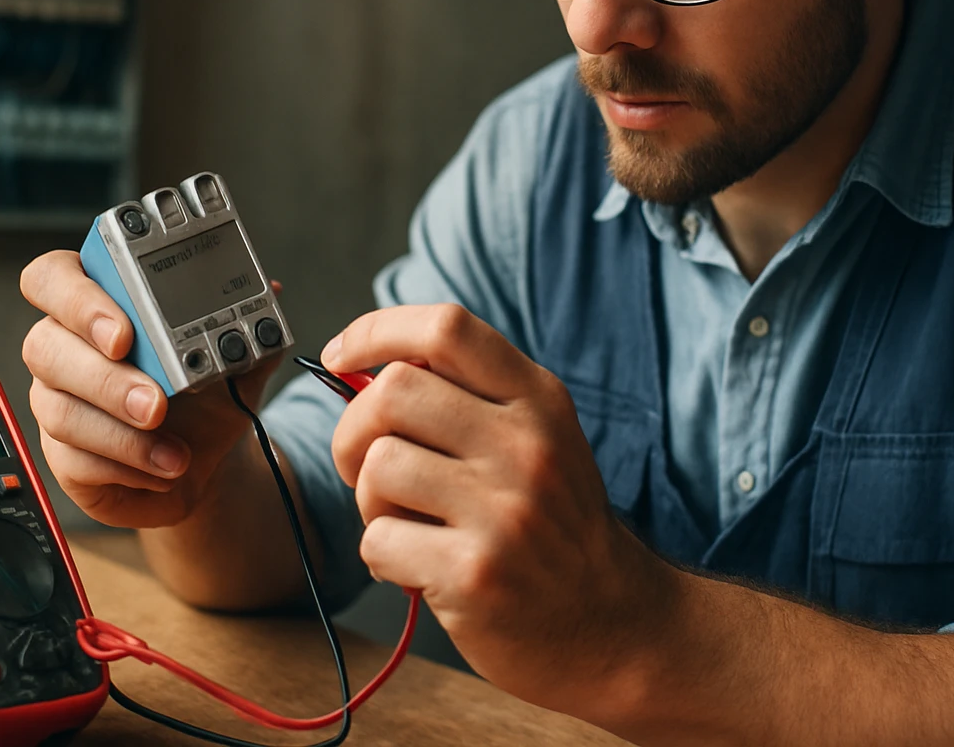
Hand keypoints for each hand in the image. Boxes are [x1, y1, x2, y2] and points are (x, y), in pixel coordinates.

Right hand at [19, 250, 280, 528]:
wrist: (207, 461)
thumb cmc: (208, 397)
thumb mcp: (236, 360)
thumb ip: (248, 326)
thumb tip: (269, 291)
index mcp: (98, 304)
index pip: (53, 278)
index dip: (77, 300)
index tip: (124, 332)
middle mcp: (65, 347)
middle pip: (45, 346)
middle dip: (106, 378)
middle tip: (156, 402)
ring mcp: (57, 402)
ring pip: (59, 410)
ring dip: (123, 433)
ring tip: (175, 451)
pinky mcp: (63, 456)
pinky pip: (73, 460)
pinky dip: (127, 466)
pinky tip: (165, 467)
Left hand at [324, 304, 677, 717]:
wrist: (613, 625)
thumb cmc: (555, 526)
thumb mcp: (540, 440)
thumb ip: (470, 399)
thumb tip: (365, 371)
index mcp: (539, 400)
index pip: (446, 329)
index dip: (375, 332)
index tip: (340, 355)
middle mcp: (526, 445)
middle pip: (394, 392)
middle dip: (355, 429)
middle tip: (366, 466)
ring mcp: (503, 510)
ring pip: (378, 466)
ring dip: (369, 500)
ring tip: (406, 523)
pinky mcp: (474, 574)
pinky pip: (378, 539)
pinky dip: (381, 555)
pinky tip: (417, 568)